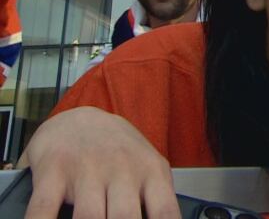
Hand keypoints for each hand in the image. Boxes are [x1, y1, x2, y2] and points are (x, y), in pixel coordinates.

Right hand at [19, 106, 180, 218]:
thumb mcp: (148, 168)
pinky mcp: (54, 170)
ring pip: (89, 217)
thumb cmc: (118, 150)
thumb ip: (155, 200)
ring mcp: (87, 169)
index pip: (164, 212)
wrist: (80, 118)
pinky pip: (44, 209)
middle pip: (125, 218)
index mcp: (151, 172)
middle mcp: (122, 170)